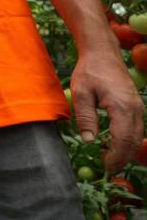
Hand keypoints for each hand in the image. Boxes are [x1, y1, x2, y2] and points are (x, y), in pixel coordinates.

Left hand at [70, 48, 143, 172]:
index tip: (105, 167)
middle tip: (107, 167)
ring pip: (138, 136)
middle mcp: (136, 109)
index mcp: (123, 107)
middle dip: (122, 158)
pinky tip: (115, 143)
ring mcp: (139, 107)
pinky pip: (137, 128)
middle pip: (134, 142)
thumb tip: (89, 141)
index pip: (123, 140)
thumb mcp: (81, 93)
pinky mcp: (137, 106)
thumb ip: (85, 117)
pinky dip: (129, 139)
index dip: (115, 157)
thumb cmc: (90, 71)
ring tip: (110, 158)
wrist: (103, 53)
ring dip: (126, 150)